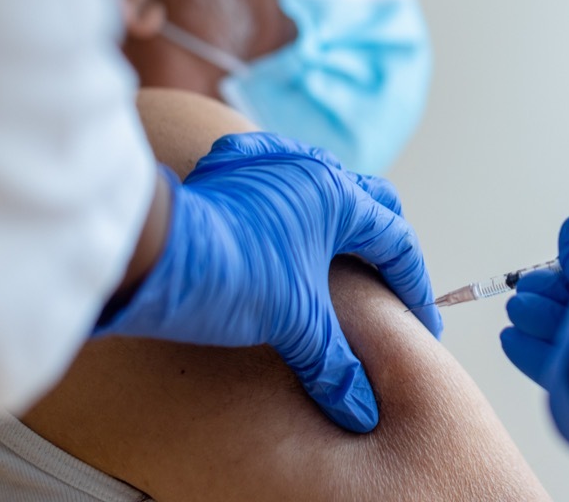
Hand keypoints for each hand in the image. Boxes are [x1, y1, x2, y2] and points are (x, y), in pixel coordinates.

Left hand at [96, 132, 440, 432]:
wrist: (147, 250)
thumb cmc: (227, 273)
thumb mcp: (293, 322)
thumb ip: (334, 363)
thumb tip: (359, 407)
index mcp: (338, 195)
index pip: (396, 241)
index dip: (414, 287)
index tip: (422, 323)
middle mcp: (310, 167)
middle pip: (371, 204)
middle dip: (386, 248)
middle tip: (390, 290)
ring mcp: (269, 162)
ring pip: (324, 188)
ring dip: (340, 225)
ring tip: (341, 265)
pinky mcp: (231, 170)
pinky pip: (281, 181)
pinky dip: (296, 209)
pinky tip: (288, 235)